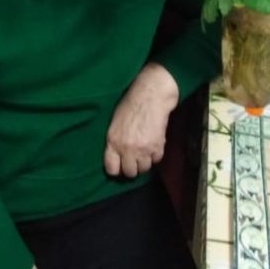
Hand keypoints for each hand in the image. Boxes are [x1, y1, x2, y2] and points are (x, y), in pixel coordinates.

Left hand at [104, 63, 178, 178]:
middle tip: (135, 158)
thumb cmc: (131, 105)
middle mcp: (126, 148)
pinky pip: (156, 160)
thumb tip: (117, 157)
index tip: (120, 165)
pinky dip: (155, 155)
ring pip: (144, 169)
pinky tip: (153, 144)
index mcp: (113, 141)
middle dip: (132, 167)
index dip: (116, 168)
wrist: (150, 96)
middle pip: (130, 172)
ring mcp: (143, 150)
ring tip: (145, 151)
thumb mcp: (115, 123)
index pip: (111, 169)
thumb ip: (115, 141)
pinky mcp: (157, 147)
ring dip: (144, 162)